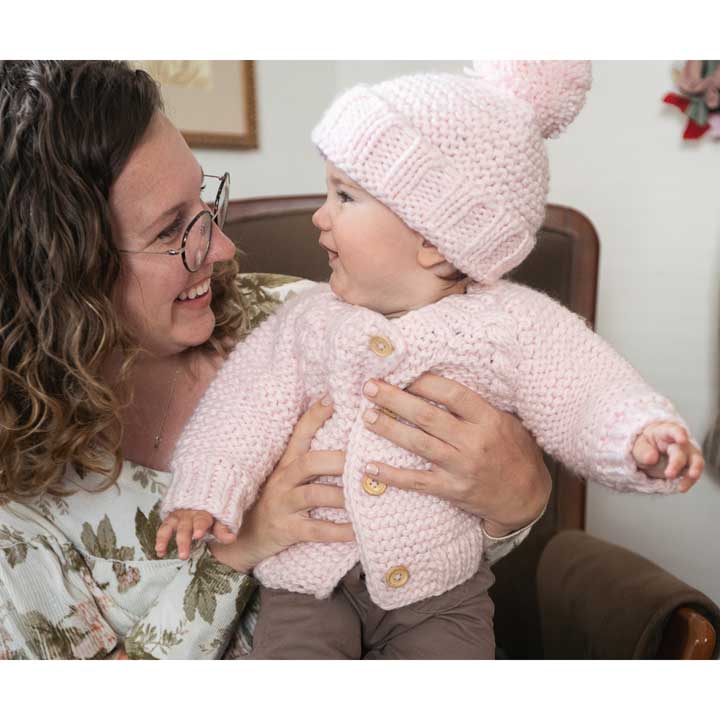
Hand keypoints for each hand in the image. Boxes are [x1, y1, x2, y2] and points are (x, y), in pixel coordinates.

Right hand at [156, 509, 236, 560]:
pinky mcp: (171, 520)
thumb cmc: (213, 511)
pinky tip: (159, 551)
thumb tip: (231, 538)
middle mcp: (189, 514)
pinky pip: (163, 529)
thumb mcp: (221, 519)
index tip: (198, 535)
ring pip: (170, 527)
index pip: (202, 520)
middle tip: (183, 555)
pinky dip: (159, 540)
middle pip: (185, 527)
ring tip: (161, 550)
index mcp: (204, 513)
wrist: (203, 496)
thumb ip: (224, 530)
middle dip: (183, 541)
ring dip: (165, 539)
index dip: (200, 527)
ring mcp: (179, 516)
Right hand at [209, 398, 354, 572]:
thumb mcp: (286, 478)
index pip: (300, 432)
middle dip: (338, 460)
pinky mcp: (285, 530)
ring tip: (368, 494)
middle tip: (365, 459)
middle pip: (310, 462)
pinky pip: (315, 530)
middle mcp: (282, 480)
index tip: (334, 398)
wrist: (242, 540)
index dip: (316, 415)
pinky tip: (358, 530)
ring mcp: (282, 505)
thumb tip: (348, 444)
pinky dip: (339, 531)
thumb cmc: (274, 504)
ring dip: (343, 495)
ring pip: (314, 495)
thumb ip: (310, 462)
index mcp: (285, 463)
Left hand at [361, 373, 550, 537]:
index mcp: (488, 419)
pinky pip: (416, 481)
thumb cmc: (514, 451)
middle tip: (370, 387)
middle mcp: (474, 442)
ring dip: (389, 429)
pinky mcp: (452, 490)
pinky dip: (391, 475)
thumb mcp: (505, 420)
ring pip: (419, 444)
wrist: (527, 497)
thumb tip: (438, 381)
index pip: (452, 394)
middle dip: (395, 399)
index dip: (423, 381)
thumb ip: (476, 405)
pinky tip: (369, 466)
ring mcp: (462, 468)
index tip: (400, 371)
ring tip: (366, 416)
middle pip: (428, 416)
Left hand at [632, 421, 703, 491]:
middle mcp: (680, 442)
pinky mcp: (690, 466)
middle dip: (677, 463)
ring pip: (696, 461)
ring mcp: (687, 453)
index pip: (674, 430)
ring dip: (693, 472)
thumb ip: (643, 452)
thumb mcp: (638, 448)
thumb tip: (652, 458)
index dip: (679, 434)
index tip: (682, 440)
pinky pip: (693, 473)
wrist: (649, 454)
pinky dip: (688, 481)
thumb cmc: (645, 447)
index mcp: (665, 432)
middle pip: (682, 450)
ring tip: (683, 485)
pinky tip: (681, 488)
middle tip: (669, 475)